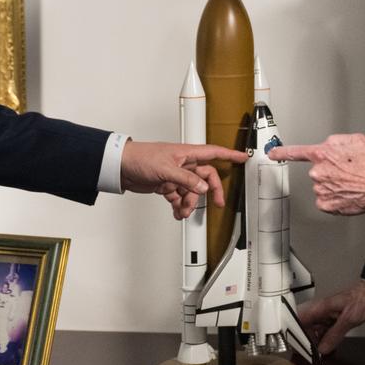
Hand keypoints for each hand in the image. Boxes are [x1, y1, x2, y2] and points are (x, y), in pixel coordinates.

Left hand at [120, 140, 246, 218]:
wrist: (121, 167)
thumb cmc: (140, 158)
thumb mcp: (166, 169)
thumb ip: (186, 180)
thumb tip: (203, 187)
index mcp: (186, 154)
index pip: (213, 153)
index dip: (229, 155)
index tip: (242, 158)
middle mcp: (183, 163)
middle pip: (204, 177)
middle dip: (210, 191)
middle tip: (216, 203)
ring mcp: (175, 175)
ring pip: (191, 190)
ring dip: (190, 203)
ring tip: (183, 211)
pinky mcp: (166, 184)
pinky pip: (179, 196)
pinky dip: (179, 205)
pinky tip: (176, 212)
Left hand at [270, 133, 364, 214]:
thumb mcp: (355, 140)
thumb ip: (335, 141)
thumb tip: (329, 146)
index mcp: (322, 154)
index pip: (296, 152)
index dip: (282, 152)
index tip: (272, 153)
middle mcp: (318, 172)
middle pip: (317, 171)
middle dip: (329, 171)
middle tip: (347, 173)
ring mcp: (320, 189)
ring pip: (322, 186)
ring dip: (333, 185)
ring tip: (350, 183)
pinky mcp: (326, 204)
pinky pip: (325, 200)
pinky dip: (334, 199)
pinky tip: (346, 194)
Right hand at [298, 279, 364, 355]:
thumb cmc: (362, 301)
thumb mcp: (348, 320)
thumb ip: (334, 335)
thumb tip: (322, 349)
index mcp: (320, 308)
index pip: (298, 320)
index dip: (293, 332)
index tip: (295, 346)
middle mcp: (321, 311)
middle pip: (305, 326)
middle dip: (305, 339)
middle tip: (308, 354)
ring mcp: (328, 314)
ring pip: (315, 328)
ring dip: (315, 340)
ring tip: (317, 354)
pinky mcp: (335, 318)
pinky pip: (325, 329)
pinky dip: (325, 338)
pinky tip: (328, 348)